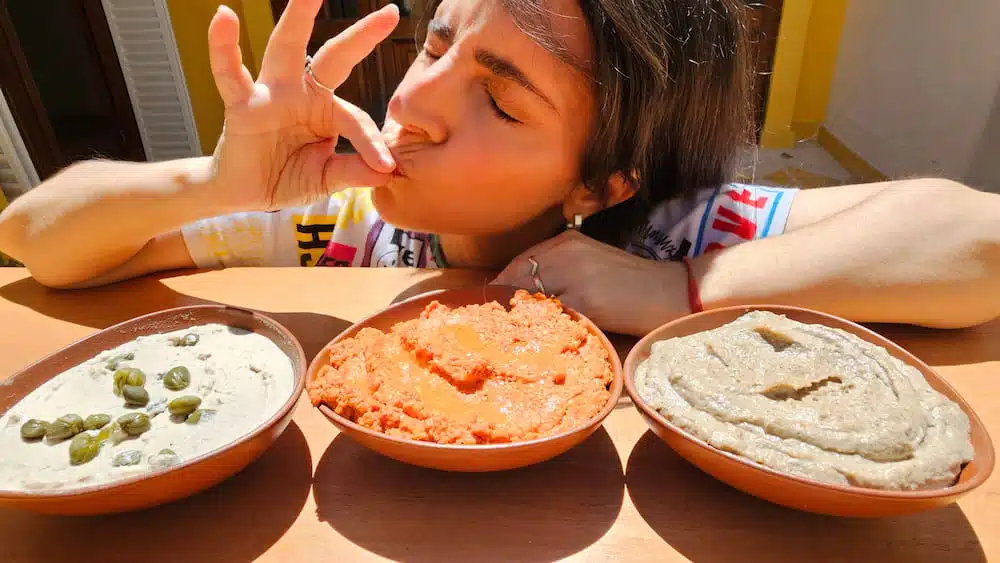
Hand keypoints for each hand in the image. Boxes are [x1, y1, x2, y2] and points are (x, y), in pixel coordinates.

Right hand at [206, 0, 398, 211]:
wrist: (245, 192)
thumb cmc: (287, 177)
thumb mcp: (326, 178)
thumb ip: (353, 171)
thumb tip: (389, 172)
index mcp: (327, 109)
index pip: (355, 118)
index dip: (370, 142)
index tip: (387, 166)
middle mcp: (302, 91)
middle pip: (334, 56)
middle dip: (361, 34)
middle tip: (389, 13)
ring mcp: (271, 93)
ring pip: (285, 48)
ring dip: (298, 17)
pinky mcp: (242, 103)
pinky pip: (230, 72)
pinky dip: (224, 45)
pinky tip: (224, 16)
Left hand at [492, 231, 691, 335]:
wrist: (672, 292)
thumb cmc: (630, 283)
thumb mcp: (591, 261)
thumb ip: (558, 268)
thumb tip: (519, 293)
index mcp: (566, 241)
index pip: (517, 264)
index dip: (501, 289)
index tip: (491, 309)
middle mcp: (568, 253)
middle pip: (518, 281)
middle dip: (505, 306)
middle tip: (496, 329)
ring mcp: (577, 276)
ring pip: (532, 300)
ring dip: (520, 321)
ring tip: (514, 337)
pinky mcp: (589, 301)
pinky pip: (554, 318)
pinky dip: (545, 330)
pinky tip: (541, 342)